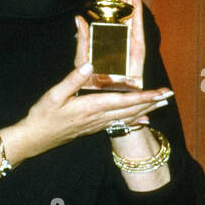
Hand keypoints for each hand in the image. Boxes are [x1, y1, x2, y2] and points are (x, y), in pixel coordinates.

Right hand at [11, 62, 171, 159]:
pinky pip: (119, 123)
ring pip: (127, 117)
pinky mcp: (94, 127)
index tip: (158, 92)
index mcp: (90, 107)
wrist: (36, 139)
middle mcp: (98, 117)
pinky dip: (134, 120)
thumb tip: (89, 65)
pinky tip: (143, 120)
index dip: (143, 96)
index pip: (123, 101)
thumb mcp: (54, 95)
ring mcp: (97, 124)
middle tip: (168, 95)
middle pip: (130, 109)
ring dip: (146, 109)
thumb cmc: (43, 116)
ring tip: (161, 103)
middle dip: (151, 102)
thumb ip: (73, 80)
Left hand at [74, 0, 145, 84]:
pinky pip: (137, 38)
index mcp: (110, 42)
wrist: (97, 104)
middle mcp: (122, 44)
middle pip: (128, 16)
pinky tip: (136, 6)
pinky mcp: (136, 60)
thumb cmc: (90, 84)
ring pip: (134, 24)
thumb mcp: (82, 59)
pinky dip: (137, 22)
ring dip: (136, 5)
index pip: (117, 17)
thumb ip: (83, 40)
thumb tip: (78, 18)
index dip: (120, 1)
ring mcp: (130, 51)